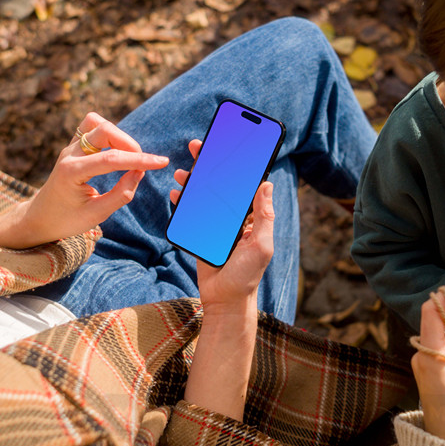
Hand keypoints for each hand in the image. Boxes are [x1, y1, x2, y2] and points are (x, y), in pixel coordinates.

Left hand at [0, 112, 168, 248]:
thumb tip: (139, 173)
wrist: (40, 218)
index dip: (140, 160)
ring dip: (118, 134)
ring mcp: (70, 147)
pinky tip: (117, 150)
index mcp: (72, 172)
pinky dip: (109, 133)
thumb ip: (120, 195)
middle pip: (104, 130)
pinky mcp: (73, 146)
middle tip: (140, 164)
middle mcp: (69, 154)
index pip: (112, 159)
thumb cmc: (66, 220)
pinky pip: (92, 127)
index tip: (162, 163)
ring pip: (97, 122)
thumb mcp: (96, 215)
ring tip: (128, 155)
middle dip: (129, 143)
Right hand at [170, 139, 274, 311]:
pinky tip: (177, 193)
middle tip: (198, 147)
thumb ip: (264, 216)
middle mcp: (233, 218)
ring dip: (193, 181)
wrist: (224, 301)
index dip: (237, 164)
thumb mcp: (261, 245)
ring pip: (203, 197)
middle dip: (209, 165)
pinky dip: (183, 202)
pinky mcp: (200, 235)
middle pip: (220, 185)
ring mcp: (215, 226)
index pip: (244, 185)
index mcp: (250, 217)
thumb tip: (267, 185)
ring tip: (184, 172)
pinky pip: (190, 214)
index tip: (229, 144)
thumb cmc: (247, 276)